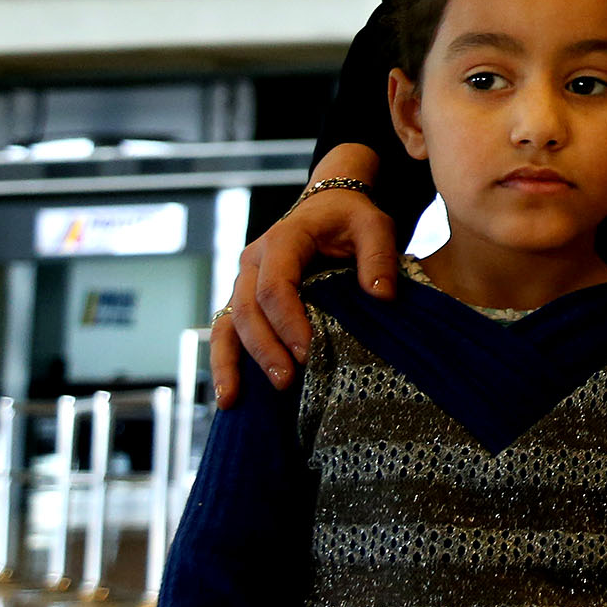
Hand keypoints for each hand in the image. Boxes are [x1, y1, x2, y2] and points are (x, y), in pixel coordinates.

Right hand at [211, 169, 398, 405]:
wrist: (328, 206)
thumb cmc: (351, 218)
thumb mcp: (374, 226)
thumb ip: (378, 256)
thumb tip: (381, 296)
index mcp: (283, 240)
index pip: (275, 286)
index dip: (288, 321)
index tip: (308, 352)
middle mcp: (253, 261)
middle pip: (247, 309)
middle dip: (264, 349)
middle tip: (286, 381)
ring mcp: (243, 281)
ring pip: (227, 323)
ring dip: (231, 362)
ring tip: (235, 400)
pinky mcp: (243, 299)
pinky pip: (226, 331)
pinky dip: (224, 362)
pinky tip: (229, 396)